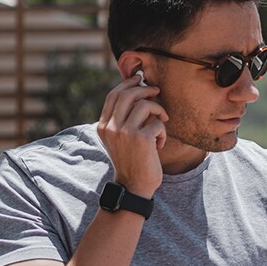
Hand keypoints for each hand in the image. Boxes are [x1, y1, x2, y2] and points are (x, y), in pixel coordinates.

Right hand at [97, 74, 165, 197]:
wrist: (134, 186)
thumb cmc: (132, 160)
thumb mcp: (120, 139)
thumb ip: (123, 119)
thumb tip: (138, 91)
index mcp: (103, 126)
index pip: (113, 95)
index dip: (128, 84)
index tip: (140, 79)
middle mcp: (111, 127)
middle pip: (128, 94)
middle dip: (145, 89)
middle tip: (157, 92)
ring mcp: (125, 132)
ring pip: (145, 105)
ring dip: (158, 110)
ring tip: (162, 122)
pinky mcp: (141, 139)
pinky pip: (157, 123)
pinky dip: (163, 131)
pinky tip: (160, 144)